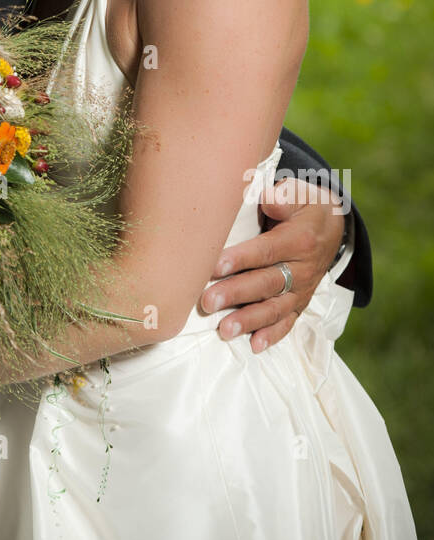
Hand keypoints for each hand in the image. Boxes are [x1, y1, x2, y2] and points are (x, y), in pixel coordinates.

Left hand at [199, 179, 344, 352]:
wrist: (331, 226)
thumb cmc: (303, 206)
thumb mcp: (299, 193)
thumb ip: (283, 196)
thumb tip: (267, 199)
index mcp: (300, 239)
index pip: (267, 251)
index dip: (241, 259)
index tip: (215, 266)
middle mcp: (302, 268)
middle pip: (266, 283)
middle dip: (236, 294)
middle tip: (208, 302)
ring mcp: (302, 289)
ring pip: (275, 308)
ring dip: (249, 320)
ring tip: (224, 330)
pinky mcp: (300, 303)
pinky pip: (288, 322)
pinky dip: (273, 335)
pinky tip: (254, 346)